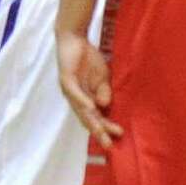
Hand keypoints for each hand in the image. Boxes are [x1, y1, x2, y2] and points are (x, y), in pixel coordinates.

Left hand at [57, 28, 121, 147]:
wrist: (74, 38)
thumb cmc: (88, 59)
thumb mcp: (102, 77)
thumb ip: (104, 91)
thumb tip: (105, 104)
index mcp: (86, 99)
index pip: (96, 118)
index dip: (107, 127)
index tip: (119, 137)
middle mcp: (77, 98)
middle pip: (88, 119)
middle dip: (99, 132)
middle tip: (108, 145)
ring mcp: (70, 90)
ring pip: (81, 110)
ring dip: (91, 121)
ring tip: (101, 132)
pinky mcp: (66, 79)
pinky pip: (74, 93)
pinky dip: (82, 101)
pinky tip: (90, 107)